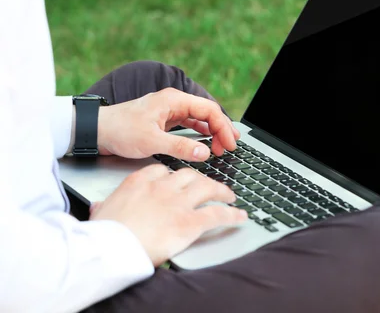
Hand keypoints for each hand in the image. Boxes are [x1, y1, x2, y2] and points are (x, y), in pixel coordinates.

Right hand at [90, 165, 246, 265]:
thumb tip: (100, 206)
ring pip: (209, 188)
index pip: (163, 171)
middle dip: (202, 179)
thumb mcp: (100, 212)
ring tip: (229, 195)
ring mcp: (178, 203)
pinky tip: (240, 216)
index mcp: (140, 181)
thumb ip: (105, 205)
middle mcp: (163, 187)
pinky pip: (218, 214)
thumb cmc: (104, 233)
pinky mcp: (190, 222)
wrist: (110, 248)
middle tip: (208, 186)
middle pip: (189, 175)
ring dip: (222, 190)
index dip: (174, 176)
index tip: (178, 180)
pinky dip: (232, 215)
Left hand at [96, 88, 240, 160]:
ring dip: (212, 132)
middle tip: (230, 147)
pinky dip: (200, 133)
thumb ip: (180, 147)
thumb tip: (205, 152)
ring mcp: (169, 111)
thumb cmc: (120, 131)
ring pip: (199, 118)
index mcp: (173, 100)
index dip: (223, 127)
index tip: (230, 143)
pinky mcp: (163, 120)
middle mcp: (173, 102)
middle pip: (207, 113)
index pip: (209, 110)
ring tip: (222, 146)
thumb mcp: (151, 141)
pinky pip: (189, 124)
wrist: (96, 130)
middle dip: (221, 129)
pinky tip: (206, 142)